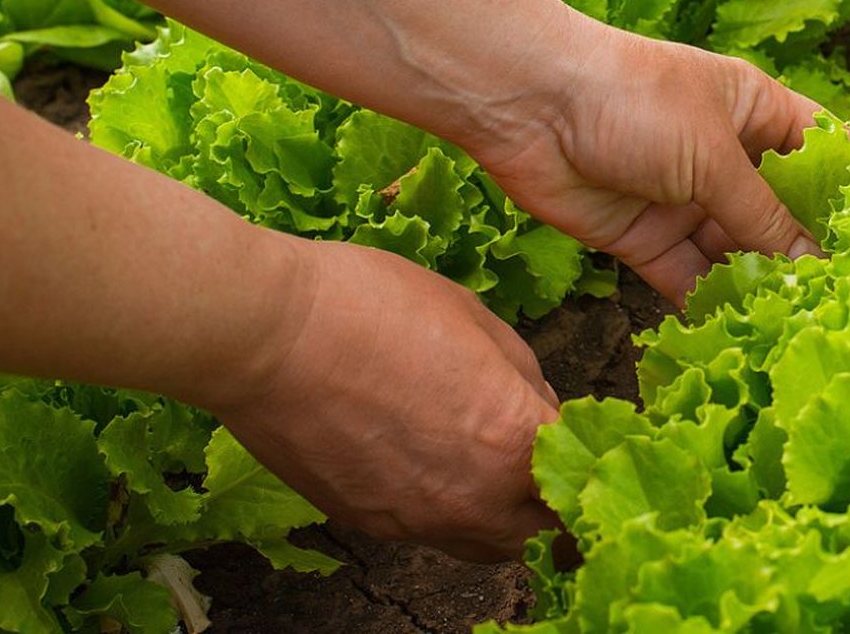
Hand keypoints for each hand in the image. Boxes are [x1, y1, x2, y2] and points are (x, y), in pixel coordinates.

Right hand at [214, 238, 561, 561]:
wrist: (266, 333)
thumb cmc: (373, 306)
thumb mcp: (477, 319)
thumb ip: (522, 376)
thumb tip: (538, 404)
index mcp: (513, 440)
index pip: (577, 475)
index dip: (583, 455)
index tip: (582, 443)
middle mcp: (472, 498)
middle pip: (539, 532)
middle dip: (550, 504)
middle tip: (544, 467)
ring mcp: (415, 520)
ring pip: (482, 544)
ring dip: (498, 515)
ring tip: (488, 469)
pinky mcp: (367, 524)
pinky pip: (426, 531)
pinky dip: (441, 510)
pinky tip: (424, 463)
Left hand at [470, 22, 844, 305]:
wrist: (527, 105)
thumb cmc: (634, 101)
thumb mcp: (714, 156)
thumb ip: (764, 216)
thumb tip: (814, 267)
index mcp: (756, 110)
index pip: (824, 151)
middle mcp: (727, 155)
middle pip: (782, 212)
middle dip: (810, 253)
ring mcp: (686, 198)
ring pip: (738, 252)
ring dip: (762, 286)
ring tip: (802, 329)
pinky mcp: (647, 238)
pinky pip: (690, 278)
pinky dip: (711, 305)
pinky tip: (742, 336)